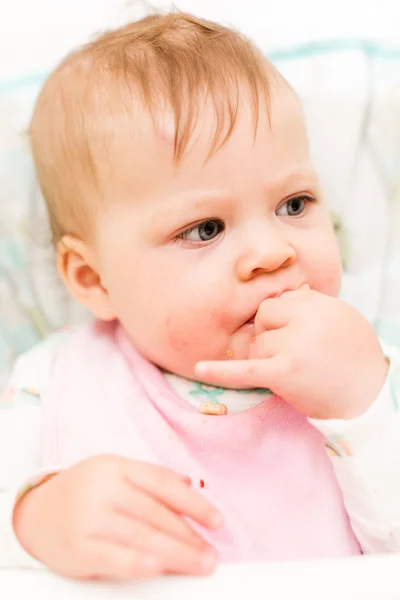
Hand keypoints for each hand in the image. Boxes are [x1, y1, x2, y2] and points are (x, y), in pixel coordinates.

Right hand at [13, 455, 221, 580]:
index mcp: (116, 466)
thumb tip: (189, 482)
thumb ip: (150, 479)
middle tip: (210, 554)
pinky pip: (112, 557)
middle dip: (188, 536)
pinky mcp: (76, 546)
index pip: (162, 483)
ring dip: (176, 554)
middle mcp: (103, 487)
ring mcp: (87, 516)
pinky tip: (160, 569)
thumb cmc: (85, 492)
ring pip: (141, 536)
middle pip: (156, 514)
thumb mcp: (115, 474)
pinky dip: (138, 564)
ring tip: (199, 565)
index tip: (217, 521)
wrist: (37, 512)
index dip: (194, 503)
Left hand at [196, 288, 387, 419]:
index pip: (276, 303)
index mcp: (317, 303)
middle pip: (262, 320)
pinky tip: (199, 369)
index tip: (293, 336)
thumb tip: (293, 291)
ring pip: (256, 346)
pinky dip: (220, 372)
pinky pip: (244, 370)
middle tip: (297, 356)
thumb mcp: (339, 318)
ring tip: (297, 371)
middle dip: (271, 337)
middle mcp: (304, 319)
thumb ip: (312, 304)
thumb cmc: (354, 356)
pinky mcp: (283, 373)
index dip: (280, 322)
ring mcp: (293, 345)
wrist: (370, 395)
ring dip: (267, 360)